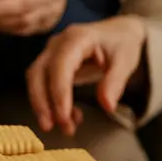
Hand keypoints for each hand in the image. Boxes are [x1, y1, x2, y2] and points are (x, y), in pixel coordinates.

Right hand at [26, 16, 145, 135]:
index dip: (59, 91)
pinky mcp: (51, 64)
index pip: (60, 65)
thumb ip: (115, 82)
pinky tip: (69, 117)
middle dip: (42, 102)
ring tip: (65, 127)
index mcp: (78, 37)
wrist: (118, 33)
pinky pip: (43, 84)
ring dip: (44, 105)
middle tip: (51, 127)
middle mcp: (58, 43)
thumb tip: (107, 106)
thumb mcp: (126, 61)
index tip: (63, 116)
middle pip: (38, 72)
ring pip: (36, 79)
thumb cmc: (121, 43)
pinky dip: (51, 103)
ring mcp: (51, 52)